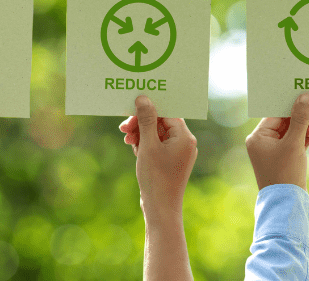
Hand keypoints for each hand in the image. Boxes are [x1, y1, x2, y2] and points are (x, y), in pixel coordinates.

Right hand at [120, 96, 197, 216]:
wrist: (160, 209)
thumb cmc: (156, 177)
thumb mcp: (148, 145)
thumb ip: (146, 120)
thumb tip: (144, 98)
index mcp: (185, 136)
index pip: (168, 113)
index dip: (149, 110)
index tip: (131, 110)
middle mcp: (185, 143)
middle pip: (162, 123)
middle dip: (142, 124)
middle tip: (123, 128)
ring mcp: (179, 153)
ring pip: (158, 134)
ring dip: (141, 134)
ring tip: (127, 140)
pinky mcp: (171, 161)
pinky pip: (158, 145)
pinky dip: (145, 145)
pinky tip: (134, 148)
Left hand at [245, 92, 308, 190]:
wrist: (288, 205)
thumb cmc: (286, 173)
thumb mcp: (294, 143)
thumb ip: (300, 118)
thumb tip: (305, 96)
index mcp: (258, 137)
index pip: (276, 113)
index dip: (292, 107)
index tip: (308, 101)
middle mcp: (263, 142)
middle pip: (286, 122)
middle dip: (304, 122)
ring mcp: (274, 150)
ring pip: (294, 132)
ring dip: (308, 132)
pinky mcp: (285, 158)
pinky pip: (297, 142)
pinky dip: (308, 141)